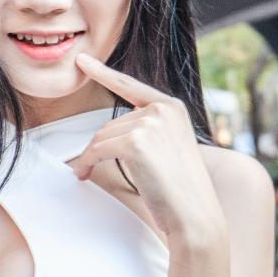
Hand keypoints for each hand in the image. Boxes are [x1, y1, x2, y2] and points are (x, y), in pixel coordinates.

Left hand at [68, 53, 224, 247]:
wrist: (195, 216)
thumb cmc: (180, 192)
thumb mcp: (168, 149)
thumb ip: (146, 131)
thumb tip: (108, 131)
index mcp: (173, 108)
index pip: (129, 86)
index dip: (102, 72)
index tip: (82, 60)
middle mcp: (163, 109)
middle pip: (111, 123)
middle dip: (100, 148)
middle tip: (92, 170)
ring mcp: (151, 123)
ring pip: (102, 137)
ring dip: (91, 158)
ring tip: (91, 175)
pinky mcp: (136, 142)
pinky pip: (97, 150)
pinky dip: (86, 163)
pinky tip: (84, 175)